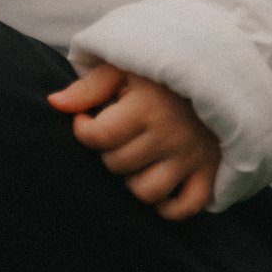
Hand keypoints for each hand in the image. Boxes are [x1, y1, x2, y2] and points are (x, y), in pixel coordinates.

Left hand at [48, 60, 220, 219]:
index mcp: (146, 106)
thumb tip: (54, 104)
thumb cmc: (161, 68)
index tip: (88, 118)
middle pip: (117, 164)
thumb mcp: (125, 66)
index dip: (83, 130)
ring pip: (147, 191)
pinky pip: (187, 206)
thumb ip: (89, 86)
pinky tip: (158, 184)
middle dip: (108, 150)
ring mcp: (191, 155)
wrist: (218, 65)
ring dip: (134, 179)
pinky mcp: (210, 168)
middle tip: (118, 131)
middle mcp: (169, 134)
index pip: (98, 135)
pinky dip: (169, 205)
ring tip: (136, 157)